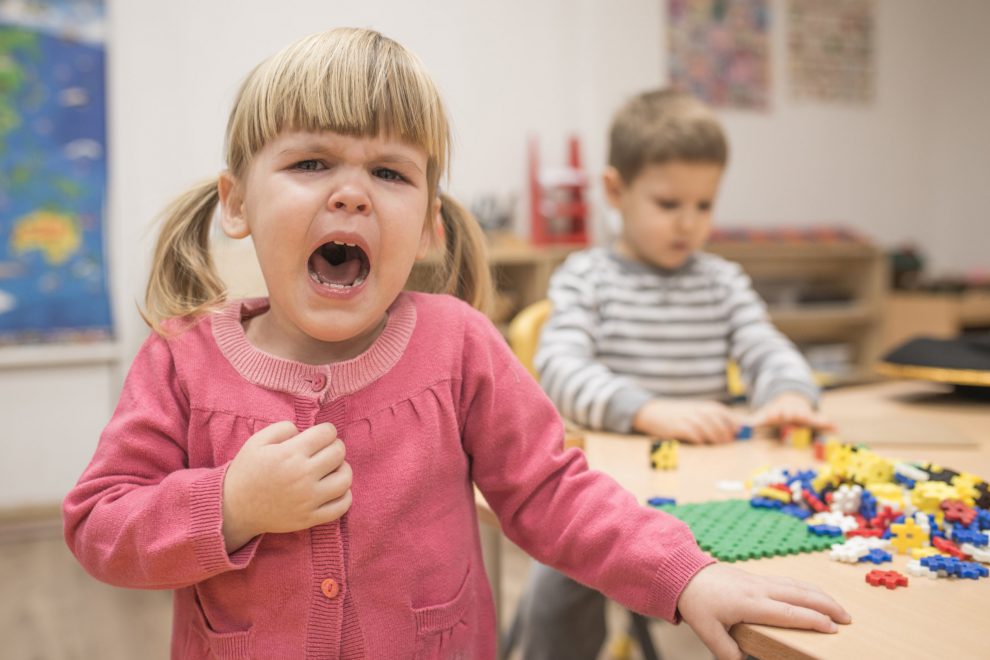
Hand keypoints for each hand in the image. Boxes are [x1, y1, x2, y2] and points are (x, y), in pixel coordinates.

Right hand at [222, 421, 352, 551]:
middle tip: (324, 451)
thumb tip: (305, 431)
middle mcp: (302, 476)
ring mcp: (308, 499)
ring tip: (330, 469)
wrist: (233, 508)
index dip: (326, 431)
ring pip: (345, 478)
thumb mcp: (257, 441)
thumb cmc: (247, 471)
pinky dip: (344, 495)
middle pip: (339, 453)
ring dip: (342, 469)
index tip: (319, 436)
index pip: (328, 433)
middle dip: (334, 446)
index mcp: (290, 454)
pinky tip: (333, 489)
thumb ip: (283, 428)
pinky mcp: (310, 519)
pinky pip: (342, 506)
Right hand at [632, 399, 740, 443]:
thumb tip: (737, 431)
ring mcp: (687, 418)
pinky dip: (699, 439)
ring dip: (715, 438)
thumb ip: (715, 421)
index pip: (725, 414)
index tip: (739, 434)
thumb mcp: (697, 413)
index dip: (734, 424)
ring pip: (707, 428)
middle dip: (725, 433)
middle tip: (728, 443)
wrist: (653, 412)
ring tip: (717, 445)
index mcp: (705, 407)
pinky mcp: (678, 427)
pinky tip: (701, 443)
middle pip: (718, 422)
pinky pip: (693, 434)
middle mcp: (698, 410)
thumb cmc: (679, 416)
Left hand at [677, 563, 850, 659]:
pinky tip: (815, 594)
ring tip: (839, 607)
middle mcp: (760, 589)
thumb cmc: (698, 602)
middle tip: (848, 618)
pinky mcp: (758, 577)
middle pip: (801, 595)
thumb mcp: (708, 632)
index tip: (833, 629)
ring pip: (798, 585)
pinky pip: (789, 581)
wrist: (685, 573)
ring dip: (821, 595)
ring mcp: (760, 580)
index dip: (813, 620)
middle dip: (827, 606)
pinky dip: (808, 588)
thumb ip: (727, 651)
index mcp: (750, 603)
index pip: (789, 613)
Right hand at [752, 393, 834, 431]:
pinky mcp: (761, 416)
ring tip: (757, 420)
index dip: (796, 413)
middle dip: (779, 413)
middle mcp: (783, 410)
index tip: (796, 414)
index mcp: (796, 412)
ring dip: (763, 417)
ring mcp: (771, 412)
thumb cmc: (799, 414)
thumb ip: (822, 422)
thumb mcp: (811, 418)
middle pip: (781, 411)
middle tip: (777, 415)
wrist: (785, 401)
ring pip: (767, 414)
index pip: (797, 412)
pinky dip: (749, 423)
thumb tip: (837, 428)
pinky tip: (744, 426)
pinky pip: (755, 420)